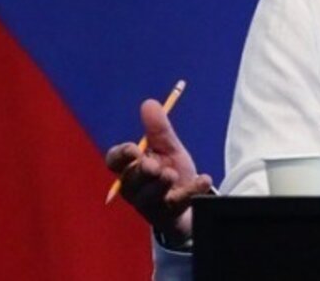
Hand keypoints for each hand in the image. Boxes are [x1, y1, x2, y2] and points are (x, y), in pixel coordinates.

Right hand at [106, 99, 212, 244]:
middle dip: (142, 172)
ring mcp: (151, 205)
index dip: (121, 156)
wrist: (190, 201)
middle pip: (131, 180)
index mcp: (130, 168)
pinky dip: (192, 190)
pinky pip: (178, 204)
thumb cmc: (170, 172)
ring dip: (161, 184)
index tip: (133, 149)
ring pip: (149, 196)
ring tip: (172, 174)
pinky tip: (204, 179)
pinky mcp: (168, 216)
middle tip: (153, 166)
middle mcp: (134, 188)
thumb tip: (149, 103)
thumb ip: (159, 129)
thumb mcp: (168, 148)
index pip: (115, 161)